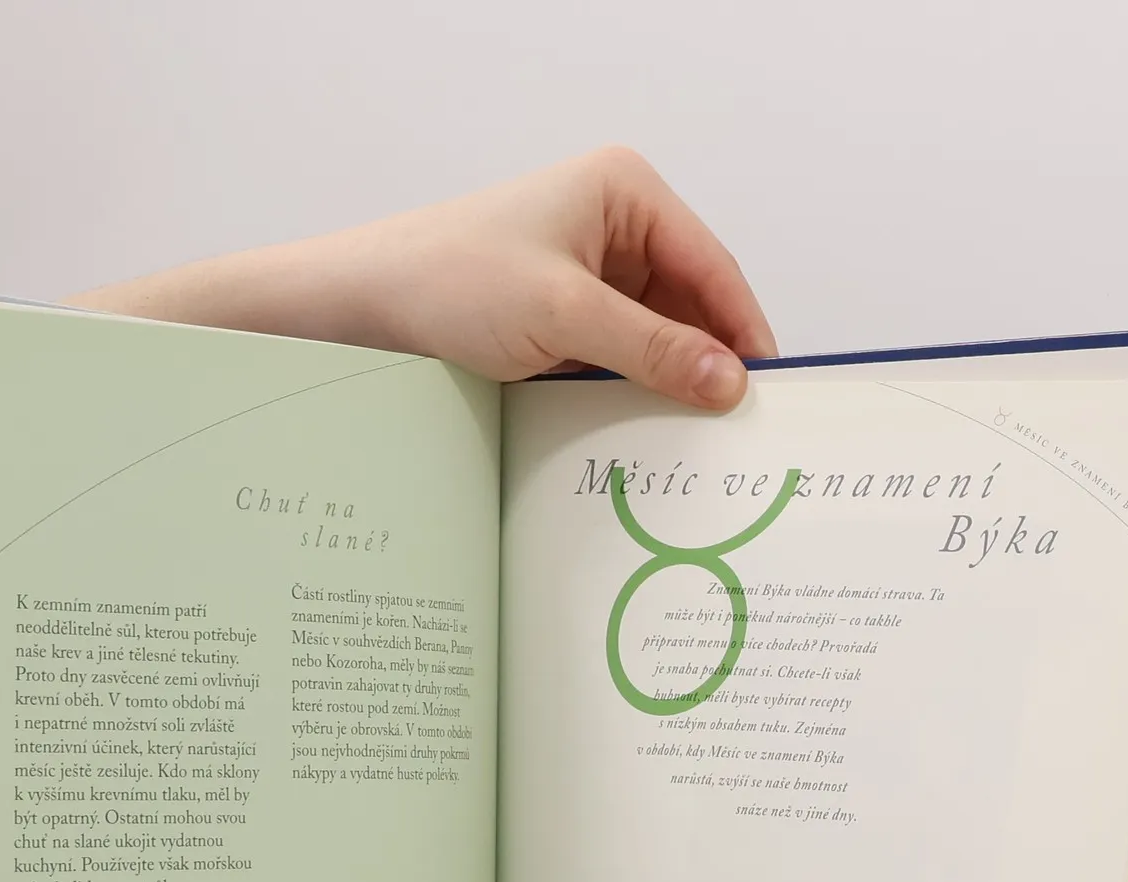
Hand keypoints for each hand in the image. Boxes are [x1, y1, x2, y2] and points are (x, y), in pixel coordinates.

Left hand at [79, 147, 778, 410]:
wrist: (357, 309)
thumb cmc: (445, 281)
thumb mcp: (563, 316)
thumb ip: (652, 350)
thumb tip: (728, 381)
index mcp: (625, 191)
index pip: (713, 268)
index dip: (745, 334)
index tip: (771, 398)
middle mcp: (612, 224)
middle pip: (690, 306)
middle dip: (707, 365)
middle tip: (735, 437)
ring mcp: (585, 272)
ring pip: (654, 339)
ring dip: (666, 387)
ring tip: (689, 444)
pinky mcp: (559, 317)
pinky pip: (615, 358)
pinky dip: (628, 394)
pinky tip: (638, 435)